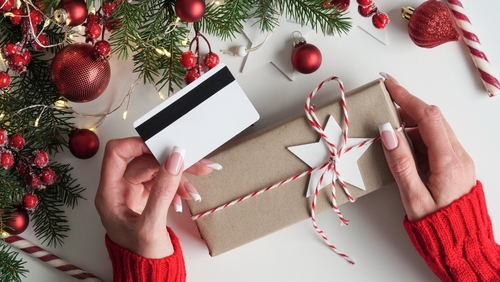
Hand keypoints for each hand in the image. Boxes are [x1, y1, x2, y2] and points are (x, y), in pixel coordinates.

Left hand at [95, 137, 212, 257]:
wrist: (149, 272)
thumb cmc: (141, 256)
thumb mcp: (152, 225)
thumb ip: (163, 190)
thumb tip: (174, 159)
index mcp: (110, 193)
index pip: (117, 153)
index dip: (139, 145)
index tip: (164, 146)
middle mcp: (119, 189)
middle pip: (144, 160)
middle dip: (170, 162)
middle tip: (196, 164)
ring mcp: (133, 192)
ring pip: (157, 169)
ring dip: (179, 176)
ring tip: (194, 188)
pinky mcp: (146, 196)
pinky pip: (163, 181)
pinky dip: (178, 185)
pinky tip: (187, 195)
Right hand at [378, 74, 475, 220]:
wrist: (461, 243)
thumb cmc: (436, 224)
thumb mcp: (412, 196)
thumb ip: (400, 162)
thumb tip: (388, 131)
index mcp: (449, 161)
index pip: (427, 117)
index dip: (407, 97)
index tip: (388, 84)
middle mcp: (458, 155)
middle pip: (432, 118)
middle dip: (406, 107)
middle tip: (382, 105)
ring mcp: (459, 159)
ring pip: (433, 129)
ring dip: (410, 125)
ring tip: (387, 132)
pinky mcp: (455, 164)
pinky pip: (435, 142)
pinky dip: (417, 138)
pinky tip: (402, 148)